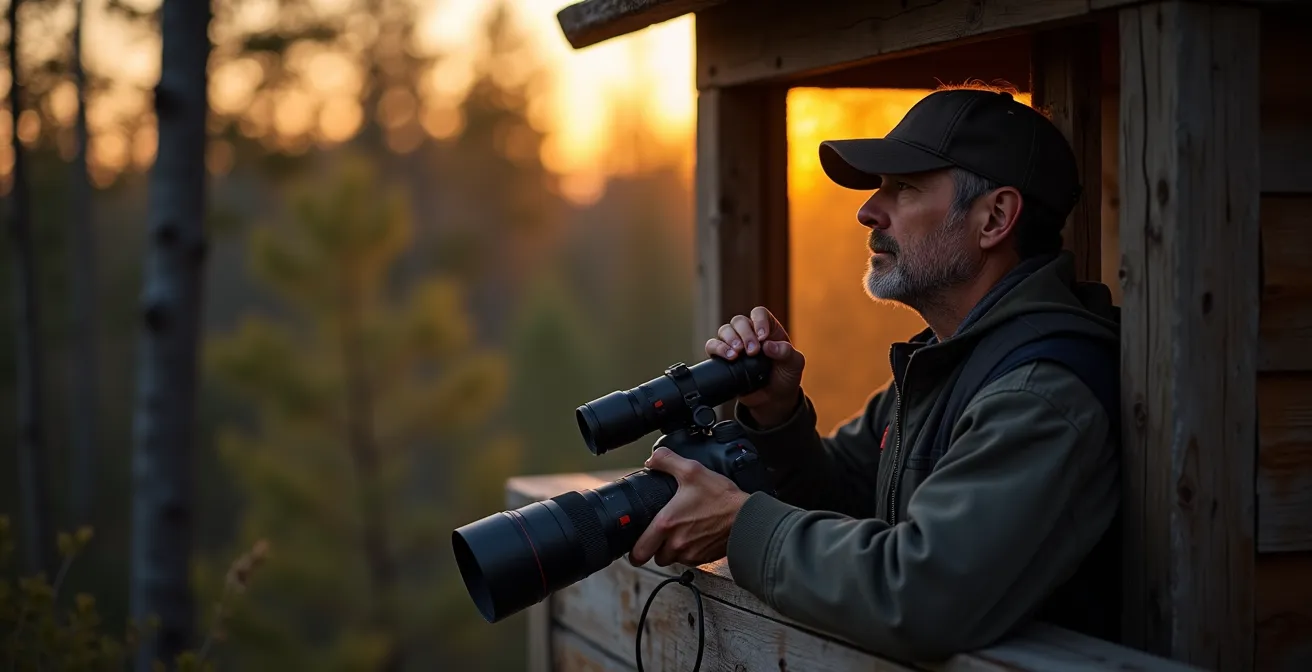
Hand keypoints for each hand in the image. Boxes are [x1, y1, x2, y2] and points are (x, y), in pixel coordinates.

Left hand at [628, 447, 749, 567]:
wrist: (747, 517)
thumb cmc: (721, 497)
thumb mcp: (692, 470)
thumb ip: (667, 461)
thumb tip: (652, 460)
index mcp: (666, 524)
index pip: (639, 552)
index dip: (634, 551)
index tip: (636, 545)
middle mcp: (676, 544)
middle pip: (655, 557)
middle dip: (654, 548)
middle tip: (659, 535)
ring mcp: (690, 554)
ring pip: (672, 559)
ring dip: (672, 550)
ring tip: (680, 532)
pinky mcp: (703, 559)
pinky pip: (688, 560)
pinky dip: (688, 552)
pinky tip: (695, 536)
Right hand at [704, 306, 804, 424]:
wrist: (774, 399)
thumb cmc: (786, 376)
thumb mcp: (795, 364)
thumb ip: (786, 352)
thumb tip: (768, 346)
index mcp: (768, 328)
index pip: (759, 313)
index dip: (759, 321)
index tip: (763, 337)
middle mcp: (749, 333)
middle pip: (739, 321)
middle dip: (745, 334)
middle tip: (752, 351)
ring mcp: (735, 345)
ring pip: (725, 330)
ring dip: (730, 340)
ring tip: (737, 354)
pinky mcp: (723, 358)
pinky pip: (712, 345)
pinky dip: (717, 348)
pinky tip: (729, 357)